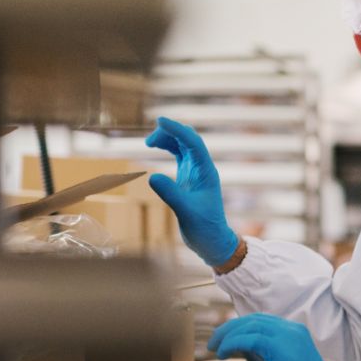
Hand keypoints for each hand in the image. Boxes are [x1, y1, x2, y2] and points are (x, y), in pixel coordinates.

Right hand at [146, 117, 239, 266]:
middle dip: (170, 132)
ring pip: (182, 145)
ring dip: (167, 138)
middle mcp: (202, 168)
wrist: (211, 240)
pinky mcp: (188, 177)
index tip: (160, 120)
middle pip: (188, 139)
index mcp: (206, 172)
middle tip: (149, 141)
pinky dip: (167, 147)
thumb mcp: (186, 212)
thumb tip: (152, 177)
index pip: (193, 143)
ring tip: (149, 143)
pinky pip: (178, 154)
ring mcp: (195, 171)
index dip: (177, 130)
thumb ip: (171, 194)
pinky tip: (155, 147)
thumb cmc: (204, 227)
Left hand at [208, 314, 353, 360]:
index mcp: (296, 332)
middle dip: (229, 328)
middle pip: (253, 319)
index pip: (262, 320)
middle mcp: (293, 330)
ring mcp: (289, 338)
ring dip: (227, 335)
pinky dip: (232, 343)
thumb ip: (272, 354)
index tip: (223, 339)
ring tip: (215, 348)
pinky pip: (251, 339)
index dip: (239, 326)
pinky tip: (223, 354)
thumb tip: (250, 350)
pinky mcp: (282, 351)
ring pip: (250, 326)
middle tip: (213, 342)